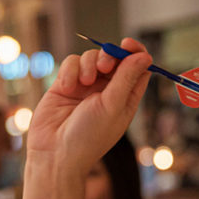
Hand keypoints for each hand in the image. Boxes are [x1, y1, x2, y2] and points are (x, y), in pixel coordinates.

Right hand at [27, 38, 151, 173]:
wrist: (54, 153)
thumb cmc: (88, 136)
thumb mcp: (112, 106)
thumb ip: (126, 79)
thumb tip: (145, 56)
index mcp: (125, 99)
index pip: (137, 69)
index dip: (135, 53)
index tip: (128, 45)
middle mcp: (107, 91)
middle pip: (115, 58)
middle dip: (110, 55)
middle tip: (104, 65)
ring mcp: (85, 87)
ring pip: (91, 57)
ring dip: (88, 64)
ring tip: (84, 82)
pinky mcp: (65, 84)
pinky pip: (71, 63)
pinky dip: (70, 71)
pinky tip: (66, 87)